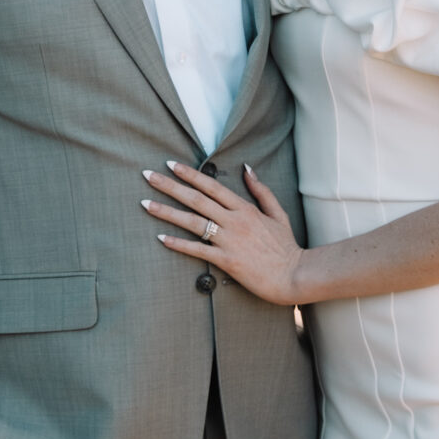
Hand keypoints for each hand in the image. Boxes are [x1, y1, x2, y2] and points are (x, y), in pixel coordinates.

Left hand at [142, 161, 304, 306]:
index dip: (189, 174)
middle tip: (147, 175)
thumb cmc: (285, 246)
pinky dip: (178, 243)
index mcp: (244, 207)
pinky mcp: (226, 260)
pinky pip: (197, 250)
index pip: (211, 185)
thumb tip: (247, 168)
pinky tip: (161, 238)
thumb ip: (261, 190)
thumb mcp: (277, 213)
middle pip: (195, 199)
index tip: (171, 164)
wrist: (293, 274)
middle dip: (169, 186)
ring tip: (145, 203)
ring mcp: (229, 240)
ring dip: (166, 212)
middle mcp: (233, 220)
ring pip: (191, 221)